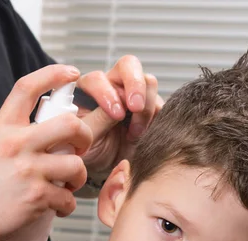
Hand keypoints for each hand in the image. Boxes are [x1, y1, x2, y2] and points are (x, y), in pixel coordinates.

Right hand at [0, 65, 92, 240]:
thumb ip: (11, 137)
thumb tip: (42, 135)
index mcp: (1, 127)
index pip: (28, 87)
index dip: (54, 74)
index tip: (72, 72)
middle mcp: (15, 144)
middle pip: (71, 125)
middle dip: (86, 136)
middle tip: (82, 147)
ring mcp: (27, 171)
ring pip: (76, 166)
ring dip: (79, 178)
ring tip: (69, 185)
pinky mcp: (35, 198)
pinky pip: (67, 199)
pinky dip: (67, 206)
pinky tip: (58, 207)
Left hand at [76, 55, 163, 173]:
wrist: (107, 168)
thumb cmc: (89, 151)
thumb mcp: (86, 139)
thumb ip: (96, 121)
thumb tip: (116, 107)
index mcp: (87, 90)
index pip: (98, 78)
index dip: (108, 93)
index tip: (116, 115)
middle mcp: (111, 86)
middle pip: (128, 65)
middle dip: (135, 84)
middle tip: (136, 107)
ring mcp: (133, 94)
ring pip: (148, 82)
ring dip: (145, 107)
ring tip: (135, 133)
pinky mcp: (150, 106)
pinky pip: (160, 103)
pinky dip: (156, 118)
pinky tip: (143, 135)